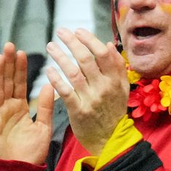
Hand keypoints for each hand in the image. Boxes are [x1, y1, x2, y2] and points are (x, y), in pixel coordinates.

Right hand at [0, 43, 54, 165]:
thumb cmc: (31, 153)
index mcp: (19, 107)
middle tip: (9, 46)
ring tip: (0, 56)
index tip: (21, 52)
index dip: (19, 69)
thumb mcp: (43, 127)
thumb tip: (51, 84)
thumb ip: (46, 106)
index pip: (19, 83)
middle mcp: (6, 108)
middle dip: (7, 64)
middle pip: (6, 82)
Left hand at [45, 28, 128, 155]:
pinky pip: (65, 90)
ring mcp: (90, 99)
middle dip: (72, 42)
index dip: (89, 40)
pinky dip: (56, 78)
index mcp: (115, 80)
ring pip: (73, 72)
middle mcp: (103, 87)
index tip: (78, 31)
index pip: (102, 53)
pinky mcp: (78, 110)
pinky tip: (48, 70)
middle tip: (60, 32)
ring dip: (60, 56)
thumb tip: (108, 44)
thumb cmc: (113, 111)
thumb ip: (117, 66)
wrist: (109, 140)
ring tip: (50, 46)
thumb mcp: (121, 88)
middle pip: (86, 59)